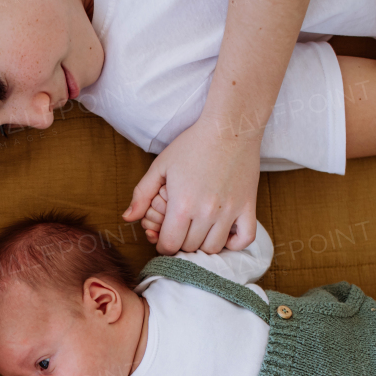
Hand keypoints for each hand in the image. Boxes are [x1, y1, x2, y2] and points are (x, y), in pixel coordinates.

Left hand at [126, 118, 259, 254]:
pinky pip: (245, 239)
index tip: (163, 239)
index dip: (162, 246)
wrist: (229, 127)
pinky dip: (234, 243)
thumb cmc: (192, 144)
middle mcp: (206, 212)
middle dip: (181, 244)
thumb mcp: (160, 166)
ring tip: (198, 232)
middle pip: (190, 248)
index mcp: (182, 205)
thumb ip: (141, 194)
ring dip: (203, 246)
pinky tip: (223, 233)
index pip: (169, 245)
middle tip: (180, 232)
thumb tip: (127, 218)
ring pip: (214, 248)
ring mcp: (230, 211)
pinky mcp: (249, 206)